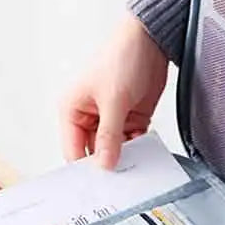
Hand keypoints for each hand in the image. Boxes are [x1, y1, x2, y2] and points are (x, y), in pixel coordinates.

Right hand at [61, 12, 168, 168]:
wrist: (152, 40)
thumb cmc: (122, 56)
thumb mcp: (113, 100)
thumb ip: (108, 136)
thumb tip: (104, 164)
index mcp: (73, 110)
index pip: (73, 150)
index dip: (85, 168)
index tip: (100, 184)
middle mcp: (89, 117)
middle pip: (94, 153)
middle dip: (107, 165)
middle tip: (119, 180)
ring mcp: (111, 120)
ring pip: (115, 150)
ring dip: (125, 158)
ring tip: (135, 167)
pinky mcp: (130, 119)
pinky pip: (133, 143)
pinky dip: (139, 149)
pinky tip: (145, 154)